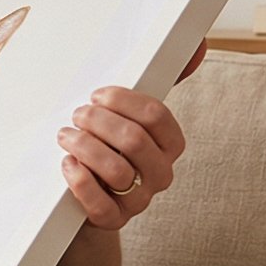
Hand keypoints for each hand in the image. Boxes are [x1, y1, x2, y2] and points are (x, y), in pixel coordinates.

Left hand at [56, 81, 188, 231]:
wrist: (86, 194)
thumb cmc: (108, 145)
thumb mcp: (130, 113)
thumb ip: (160, 80)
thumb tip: (200, 45)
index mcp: (169, 144)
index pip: (156, 116)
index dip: (122, 101)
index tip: (97, 95)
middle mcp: (159, 172)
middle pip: (134, 140)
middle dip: (100, 122)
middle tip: (78, 114)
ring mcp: (138, 200)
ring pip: (116, 171)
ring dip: (85, 146)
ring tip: (66, 136)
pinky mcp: (112, 220)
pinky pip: (100, 205)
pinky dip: (80, 180)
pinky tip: (68, 164)